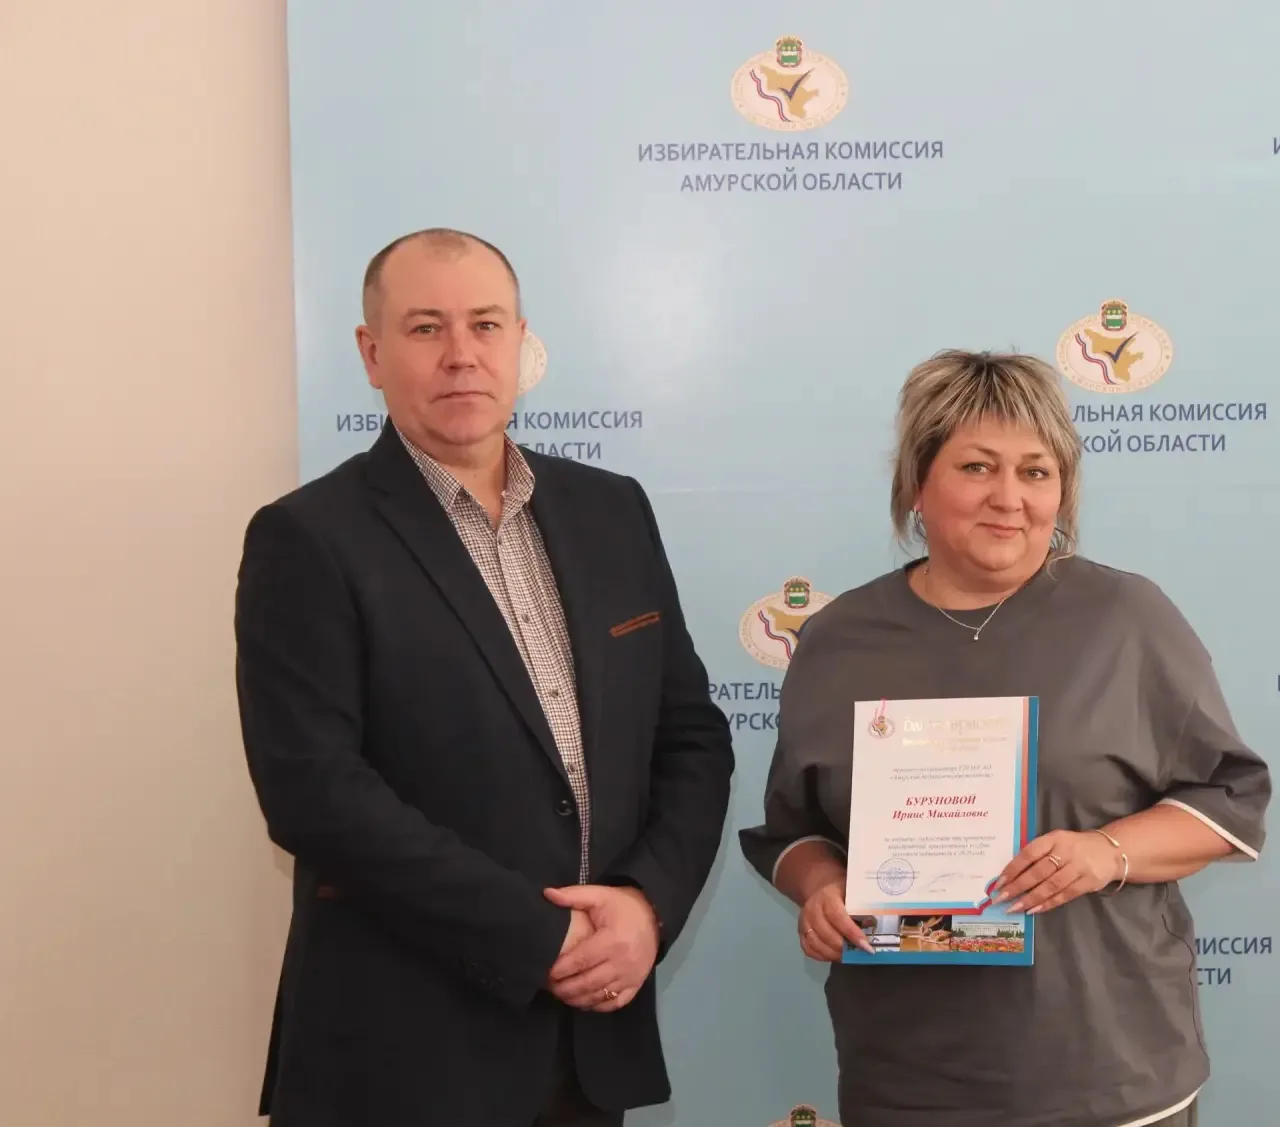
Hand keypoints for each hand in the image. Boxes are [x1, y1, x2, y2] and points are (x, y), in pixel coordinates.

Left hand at [542, 885, 658, 1012]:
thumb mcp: (600, 895)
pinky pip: (615, 1003)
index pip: (580, 961)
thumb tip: (547, 894)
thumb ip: (573, 896)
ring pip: (599, 996)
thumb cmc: (623, 906)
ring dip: (577, 999)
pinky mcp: (636, 985)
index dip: (560, 970)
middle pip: (587, 982)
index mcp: (612, 940)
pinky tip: (583, 1001)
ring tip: (561, 994)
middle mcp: (622, 962)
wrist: (654, 916)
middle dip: (564, 988)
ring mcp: (631, 976)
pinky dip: (597, 1006)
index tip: (545, 972)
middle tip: (549, 987)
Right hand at [798, 879, 873, 960]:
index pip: (838, 917)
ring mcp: (804, 921)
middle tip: (859, 954)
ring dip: (833, 954)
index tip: (866, 946)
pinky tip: (835, 956)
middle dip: (844, 948)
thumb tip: (874, 928)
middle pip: (826, 933)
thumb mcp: (853, 894)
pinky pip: (809, 949)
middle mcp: (812, 909)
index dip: (852, 933)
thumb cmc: (843, 893)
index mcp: (827, 896)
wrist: (821, 890)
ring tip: (848, 956)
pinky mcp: (801, 932)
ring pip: (816, 943)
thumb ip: (862, 908)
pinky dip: (822, 956)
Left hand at [994, 829, 1122, 914]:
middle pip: (1038, 872)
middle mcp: (1066, 852)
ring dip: (1030, 898)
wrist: (1110, 851)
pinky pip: (1065, 895)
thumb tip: (1011, 873)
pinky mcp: (1088, 882)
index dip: (1013, 868)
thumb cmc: (1074, 846)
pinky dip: (1048, 903)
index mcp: (1054, 839)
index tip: (998, 882)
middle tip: (1000, 899)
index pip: (1029, 853)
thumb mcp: (1056, 841)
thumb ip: (1038, 853)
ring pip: (1050, 886)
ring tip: (1014, 908)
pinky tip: (1034, 910)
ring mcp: (1078, 867)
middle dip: (1017, 886)